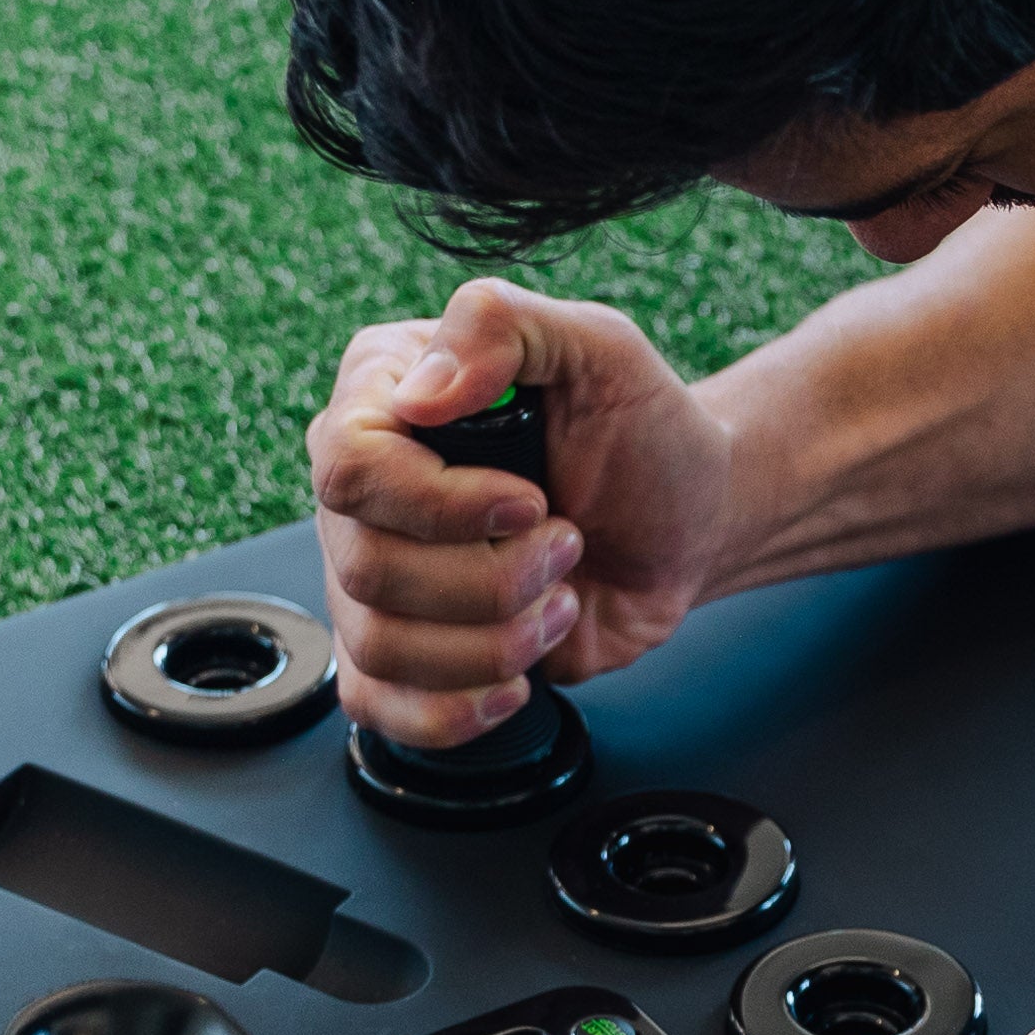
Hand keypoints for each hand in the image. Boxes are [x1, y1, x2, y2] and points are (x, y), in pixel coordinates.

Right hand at [305, 282, 734, 744]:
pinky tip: (516, 676)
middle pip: (367, 565)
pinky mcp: (400, 652)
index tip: (531, 500)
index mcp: (385, 395)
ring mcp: (372, 574)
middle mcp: (362, 488)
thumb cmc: (643, 433)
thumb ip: (506, 326)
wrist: (684, 525)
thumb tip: (421, 390)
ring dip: (499, 638)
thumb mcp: (602, 347)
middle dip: (495, 576)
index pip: (350, 466)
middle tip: (565, 543)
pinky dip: (457, 708)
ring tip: (557, 597)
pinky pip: (376, 705)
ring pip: (382, 644)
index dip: (442, 503)